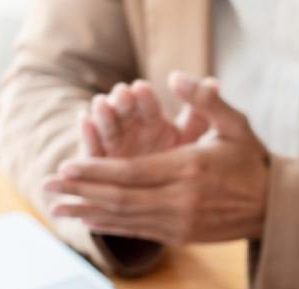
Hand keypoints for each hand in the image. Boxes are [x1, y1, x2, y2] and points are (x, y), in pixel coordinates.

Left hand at [45, 74, 269, 243]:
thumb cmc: (252, 162)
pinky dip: (112, 225)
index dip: (95, 171)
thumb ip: (205, 101)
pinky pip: (139, 231)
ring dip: (89, 211)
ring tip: (58, 207)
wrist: (276, 208)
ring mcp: (182, 222)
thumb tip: (175, 78)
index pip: (131, 172)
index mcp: (190, 169)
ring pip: (126, 217)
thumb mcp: (235, 125)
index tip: (66, 166)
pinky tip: (90, 219)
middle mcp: (182, 199)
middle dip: (82, 191)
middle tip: (50, 186)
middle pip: (121, 197)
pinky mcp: (183, 236)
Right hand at [80, 78, 209, 159]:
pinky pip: (92, 147)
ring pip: (107, 126)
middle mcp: (131, 128)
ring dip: (103, 113)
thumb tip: (213, 82)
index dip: (144, 97)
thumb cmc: (181, 164)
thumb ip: (198, 116)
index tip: (142, 88)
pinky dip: (88, 133)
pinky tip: (84, 120)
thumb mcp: (190, 140)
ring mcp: (114, 143)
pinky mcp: (100, 162)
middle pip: (124, 111)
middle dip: (122, 101)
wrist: (166, 196)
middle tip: (122, 93)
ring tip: (101, 104)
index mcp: (154, 120)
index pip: (148, 105)